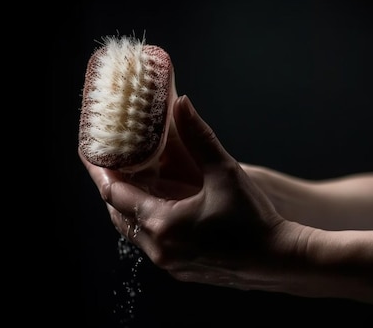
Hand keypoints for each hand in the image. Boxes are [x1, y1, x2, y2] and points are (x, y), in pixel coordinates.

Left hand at [80, 95, 299, 290]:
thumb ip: (199, 136)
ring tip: (133, 181)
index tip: (92, 153)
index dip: (101, 170)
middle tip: (112, 163)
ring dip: (129, 206)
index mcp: (162, 223)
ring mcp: (170, 263)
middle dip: (112, 187)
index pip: (114, 193)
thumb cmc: (254, 219)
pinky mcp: (182, 270)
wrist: (279, 259)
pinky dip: (147, 222)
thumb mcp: (226, 172)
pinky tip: (160, 206)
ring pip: (133, 231)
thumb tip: (181, 103)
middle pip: (118, 214)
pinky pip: (151, 244)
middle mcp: (159, 248)